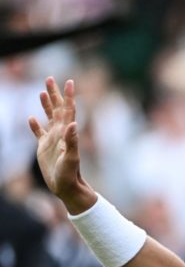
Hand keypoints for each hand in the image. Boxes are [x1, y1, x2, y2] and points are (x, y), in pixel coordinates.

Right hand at [28, 77, 95, 213]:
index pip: (68, 110)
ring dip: (46, 105)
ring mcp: (52, 140)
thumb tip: (72, 123)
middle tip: (49, 79)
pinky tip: (30, 118)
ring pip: (49, 118)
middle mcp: (60, 134)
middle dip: (54, 94)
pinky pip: (38, 133)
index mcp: (66, 133)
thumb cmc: (70, 175)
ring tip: (42, 92)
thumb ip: (72, 141)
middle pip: (57, 109)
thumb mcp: (71, 158)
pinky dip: (35, 125)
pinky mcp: (43, 148)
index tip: (68, 81)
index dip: (68, 96)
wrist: (66, 187)